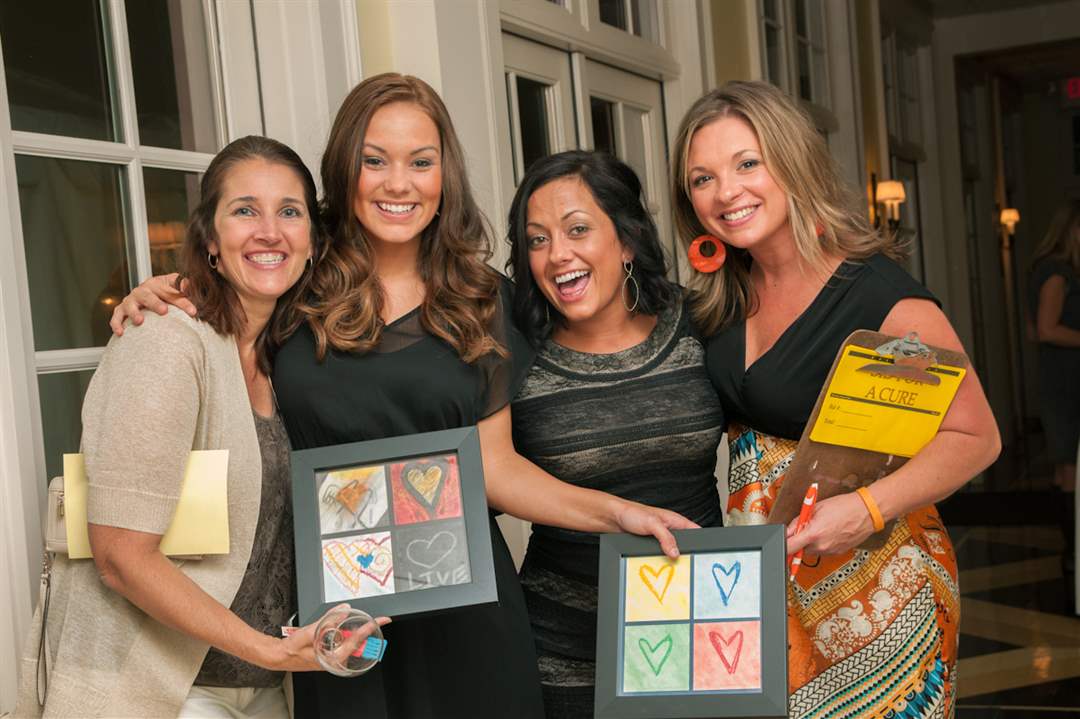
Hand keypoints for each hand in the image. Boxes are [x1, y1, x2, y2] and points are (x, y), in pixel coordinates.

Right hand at [110, 273, 196, 335]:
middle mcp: (141, 291)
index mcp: (157, 284)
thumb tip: (189, 285)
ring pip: (129, 305)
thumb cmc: (165, 293)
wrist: (148, 294)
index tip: (193, 312)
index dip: (182, 301)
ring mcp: (130, 301)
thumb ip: (183, 286)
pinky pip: (116, 317)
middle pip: (147, 296)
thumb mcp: (175, 286)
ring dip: (134, 312)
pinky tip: (121, 332)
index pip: (170, 292)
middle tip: (164, 311)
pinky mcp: (121, 311)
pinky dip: (117, 323)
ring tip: (139, 321)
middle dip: (155, 303)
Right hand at [263, 605, 391, 672]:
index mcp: (332, 658)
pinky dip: (346, 634)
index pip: (355, 641)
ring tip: (365, 622)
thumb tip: (344, 610)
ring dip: (356, 632)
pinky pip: (342, 643)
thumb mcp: (310, 631)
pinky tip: (345, 627)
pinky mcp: (329, 654)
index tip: (380, 621)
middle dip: (367, 631)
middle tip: (380, 620)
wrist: (280, 655)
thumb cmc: (292, 648)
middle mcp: (335, 660)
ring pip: (350, 643)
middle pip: (357, 643)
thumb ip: (328, 621)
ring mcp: (333, 658)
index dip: (368, 630)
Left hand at [612, 501, 698, 558]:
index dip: (702, 543)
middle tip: (685, 564)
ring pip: (672, 552)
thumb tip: (676, 552)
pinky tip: (658, 564)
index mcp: (675, 520)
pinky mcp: (652, 546)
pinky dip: (660, 560)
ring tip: (670, 566)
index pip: (695, 532)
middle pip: (685, 546)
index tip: (702, 554)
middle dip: (685, 555)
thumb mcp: (652, 523)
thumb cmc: (632, 513)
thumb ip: (666, 537)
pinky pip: (661, 555)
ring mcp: (661, 539)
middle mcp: (670, 530)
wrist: (613, 518)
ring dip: (671, 559)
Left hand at [785, 492, 875, 556]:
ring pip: (811, 550)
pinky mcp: (837, 553)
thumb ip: (799, 521)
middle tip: (807, 525)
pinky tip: (830, 531)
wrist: (866, 512)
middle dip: (799, 539)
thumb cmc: (843, 507)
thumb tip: (788, 530)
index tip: (780, 542)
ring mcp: (830, 551)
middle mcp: (821, 546)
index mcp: (813, 534)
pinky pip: (822, 550)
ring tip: (822, 526)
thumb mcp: (815, 508)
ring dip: (811, 542)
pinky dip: (822, 543)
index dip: (782, 545)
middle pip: (799, 549)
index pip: (789, 547)